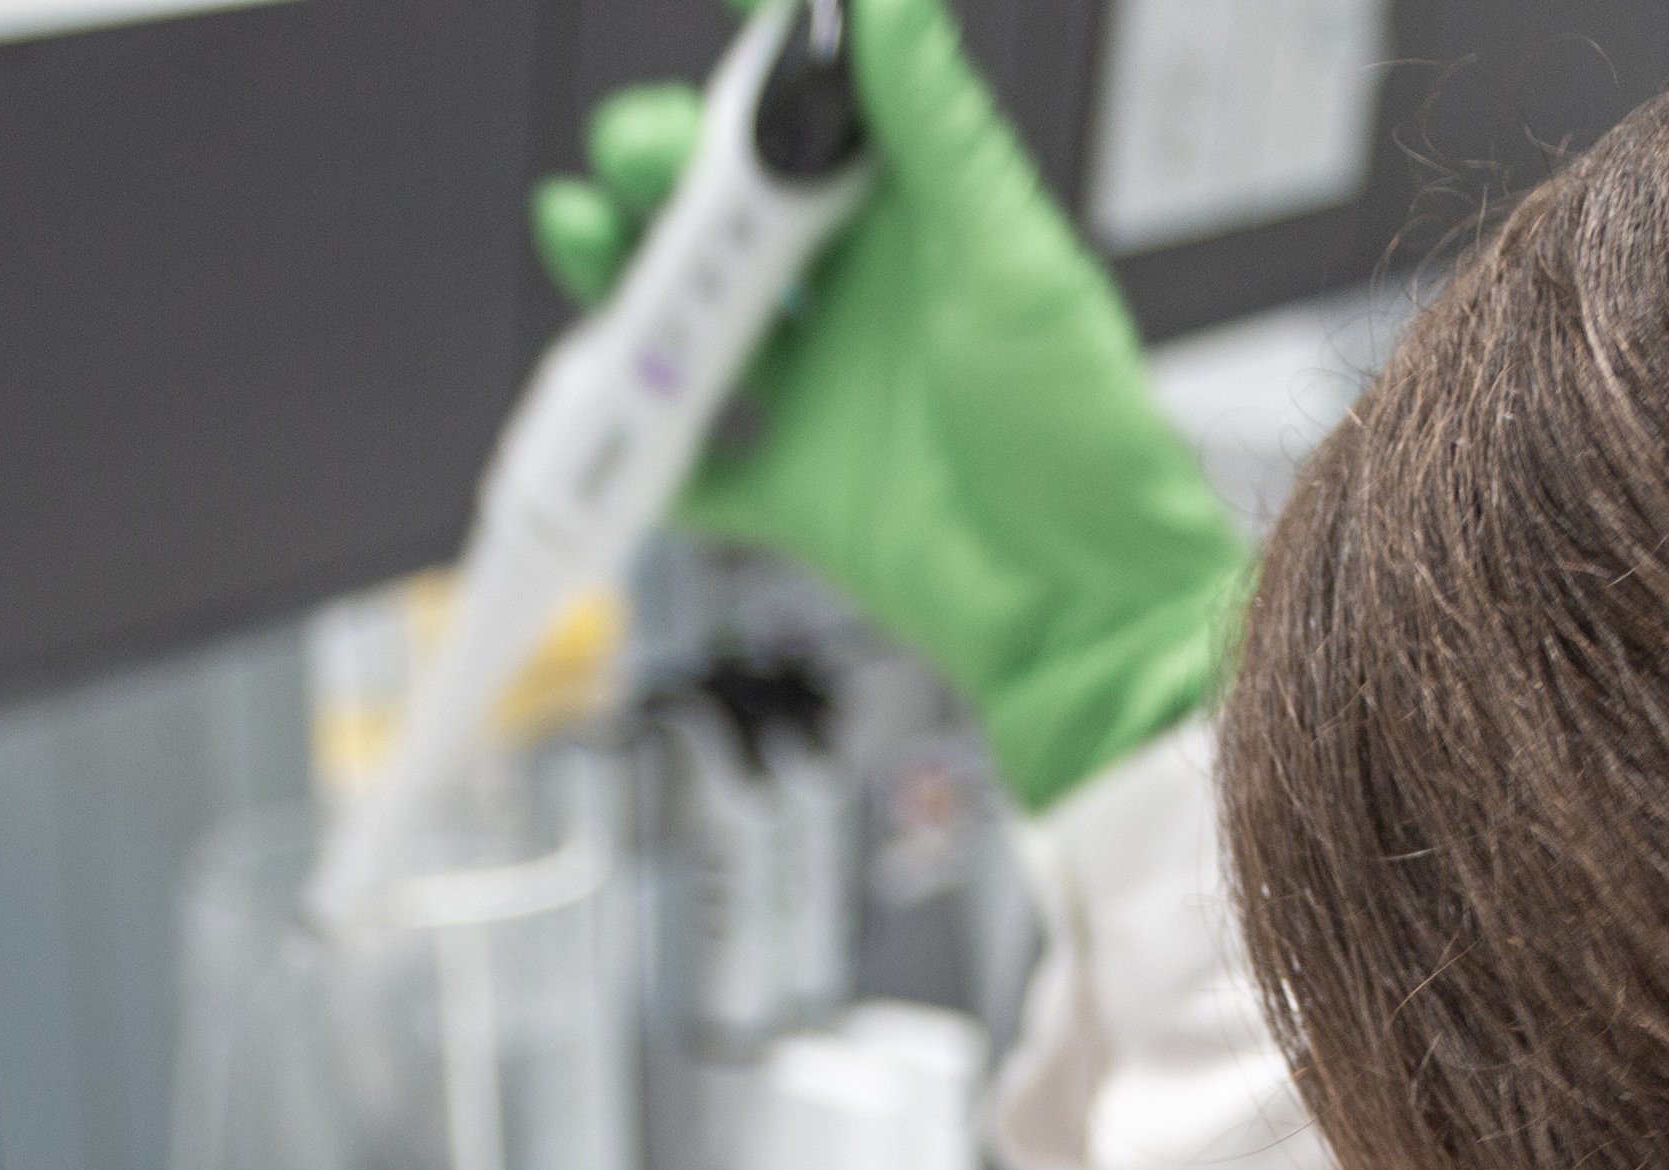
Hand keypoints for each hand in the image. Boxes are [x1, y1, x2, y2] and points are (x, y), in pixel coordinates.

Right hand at [535, 0, 1250, 809]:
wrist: (1082, 609)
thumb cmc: (1082, 436)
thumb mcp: (1008, 257)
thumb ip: (938, 126)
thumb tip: (891, 1)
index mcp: (918, 221)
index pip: (824, 112)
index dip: (764, 62)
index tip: (721, 15)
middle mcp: (861, 294)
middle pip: (730, 207)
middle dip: (668, 166)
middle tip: (646, 160)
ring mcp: (821, 388)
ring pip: (691, 313)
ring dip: (626, 274)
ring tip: (586, 235)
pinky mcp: (794, 485)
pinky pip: (693, 462)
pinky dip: (642, 446)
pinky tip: (609, 415)